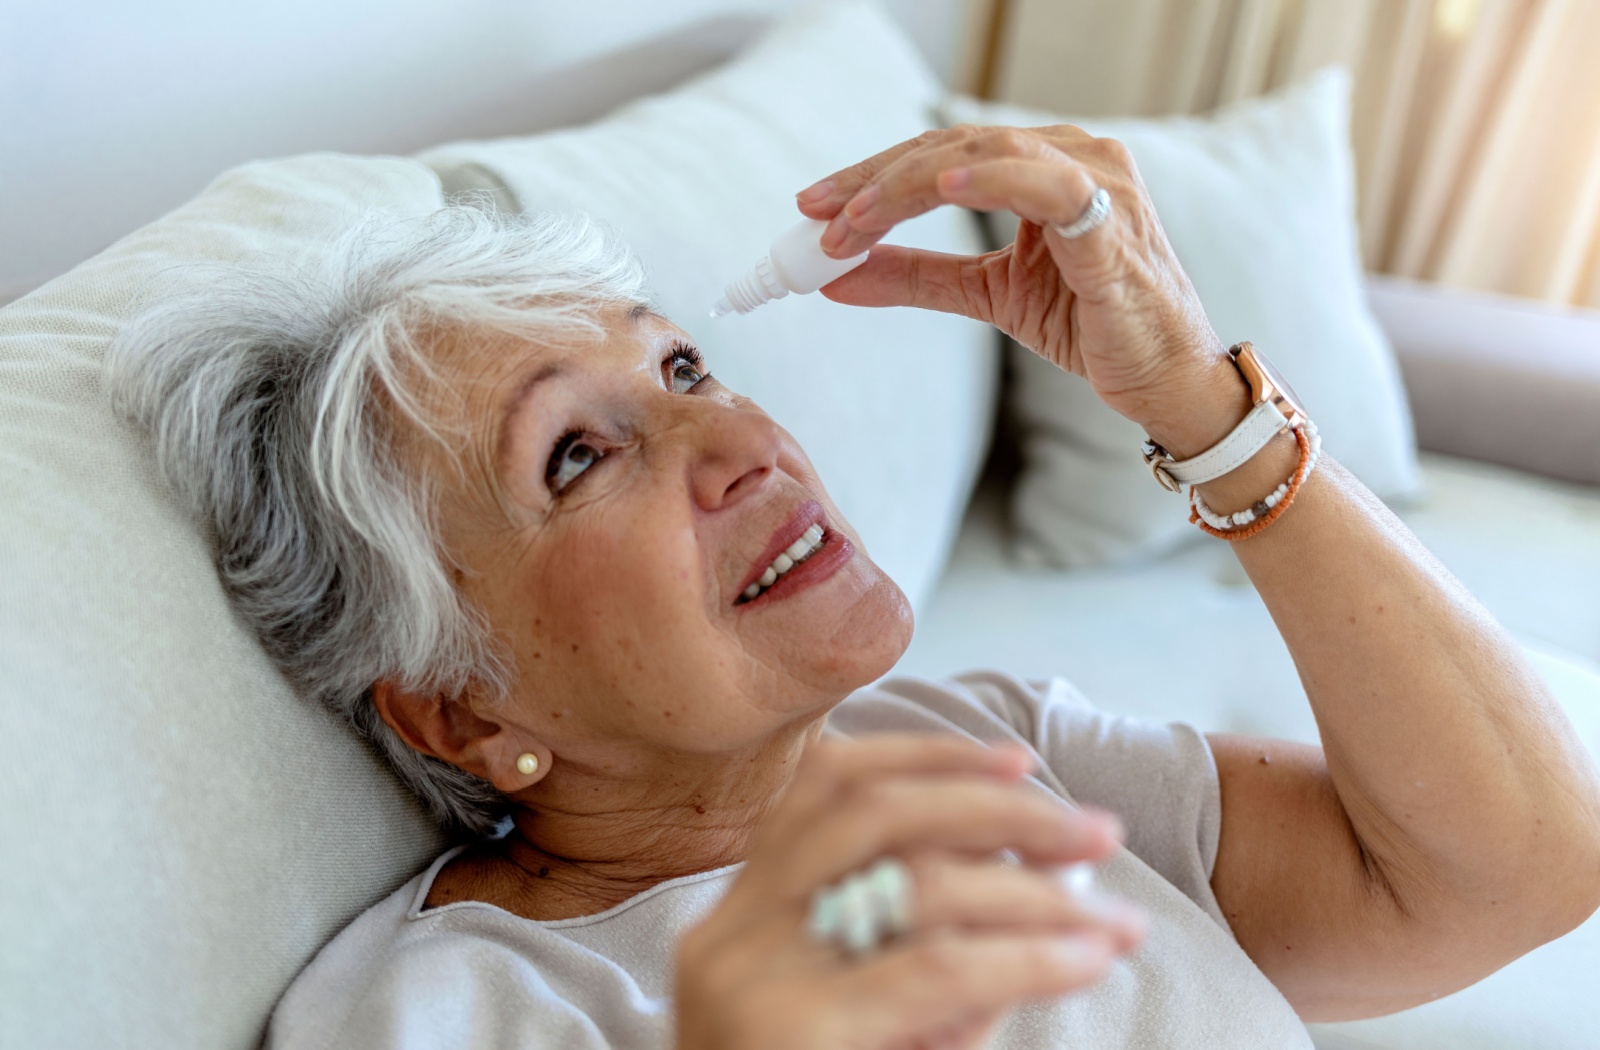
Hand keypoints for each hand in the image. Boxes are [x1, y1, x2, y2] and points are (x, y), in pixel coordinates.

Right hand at [673, 735, 1144, 1049]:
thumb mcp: (854, 1027)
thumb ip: (918, 956)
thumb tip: (1039, 883)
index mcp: (732, 918)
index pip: (823, 785)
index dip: (928, 755)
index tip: (1017, 759)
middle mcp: (728, 936)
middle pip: (872, 810)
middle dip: (999, 806)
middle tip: (1096, 829)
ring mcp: (750, 984)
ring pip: (916, 881)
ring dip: (1033, 881)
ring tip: (1113, 906)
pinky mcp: (792, 1035)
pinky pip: (939, 968)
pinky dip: (1030, 951)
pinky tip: (1088, 952)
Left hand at [797, 125, 1250, 458]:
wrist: (1164, 380)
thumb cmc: (1092, 325)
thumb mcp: (987, 294)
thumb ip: (915, 276)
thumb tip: (835, 277)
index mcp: (1044, 165)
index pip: (940, 153)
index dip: (870, 177)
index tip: (812, 208)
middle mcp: (1074, 157)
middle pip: (951, 145)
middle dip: (874, 181)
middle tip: (816, 215)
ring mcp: (1098, 184)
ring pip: (986, 153)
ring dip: (908, 185)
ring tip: (853, 221)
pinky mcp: (1111, 228)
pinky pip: (1046, 187)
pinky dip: (991, 178)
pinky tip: (940, 185)